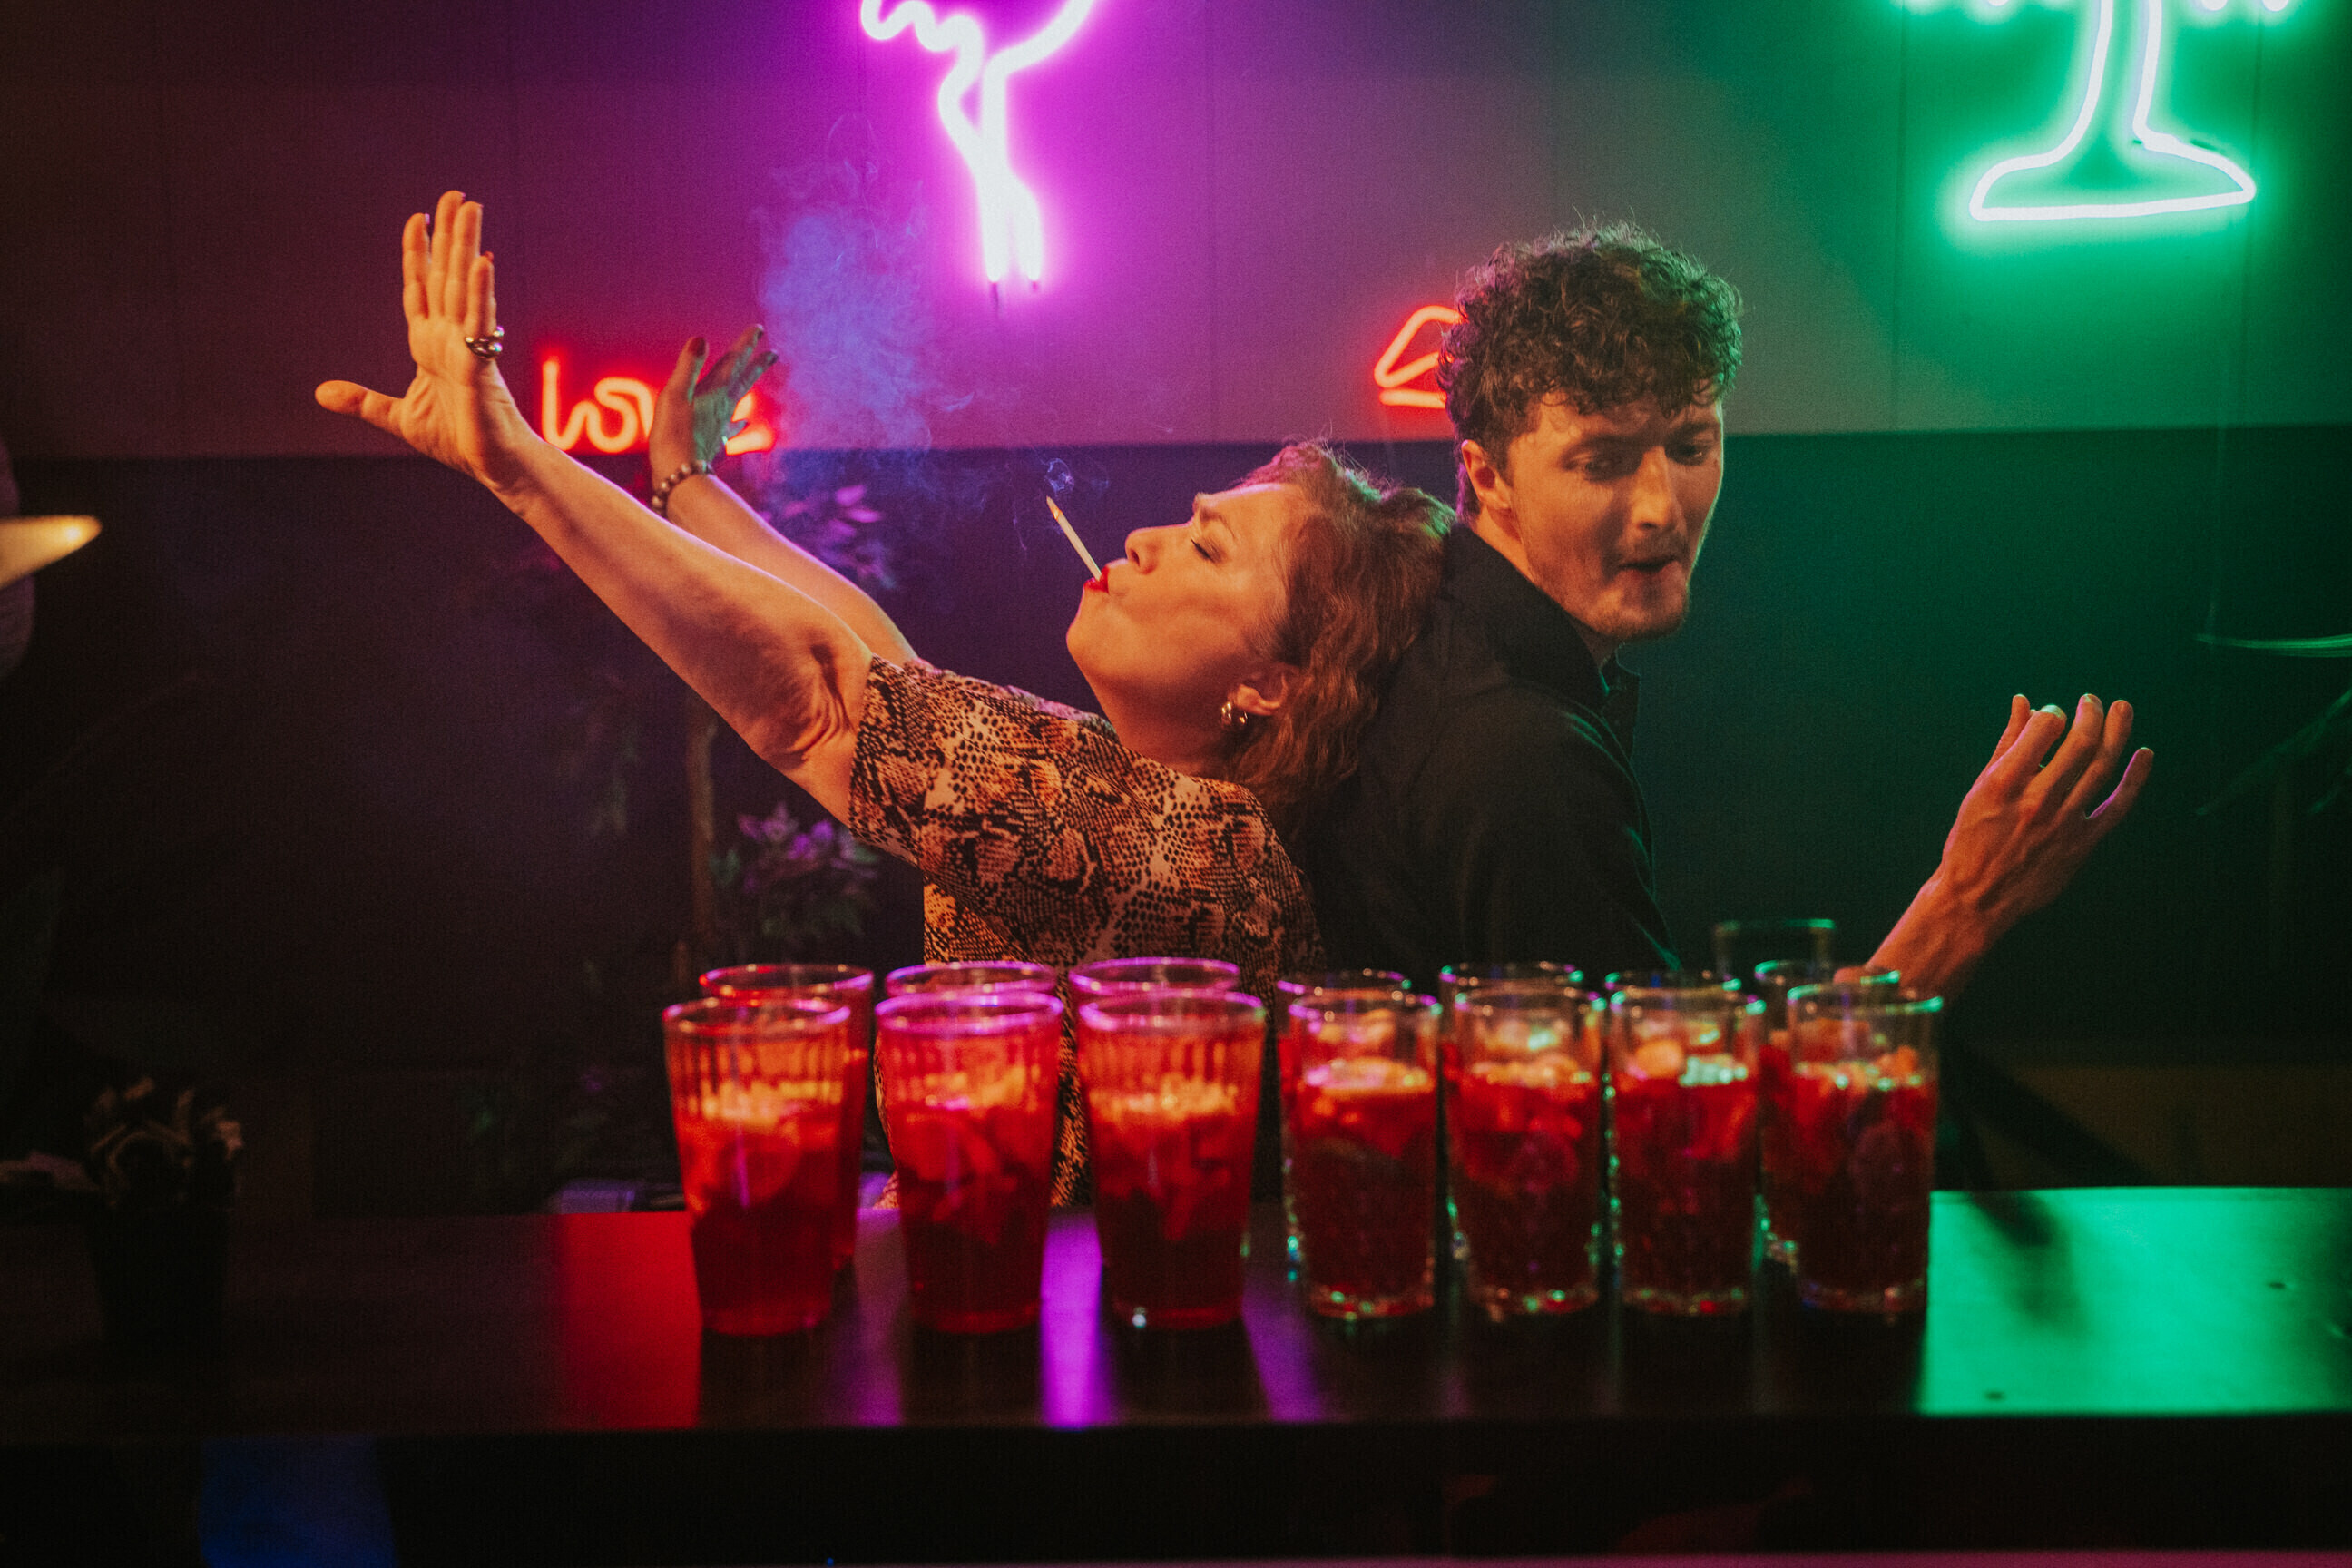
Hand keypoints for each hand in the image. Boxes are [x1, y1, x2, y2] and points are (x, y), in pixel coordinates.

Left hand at [314, 190, 535, 491]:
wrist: (491, 466)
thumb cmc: (457, 440)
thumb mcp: (397, 417)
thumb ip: (362, 401)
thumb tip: (321, 393)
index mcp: (430, 344)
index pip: (421, 288)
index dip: (418, 253)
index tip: (418, 219)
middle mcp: (451, 336)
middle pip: (447, 274)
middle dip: (450, 233)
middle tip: (455, 194)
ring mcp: (468, 345)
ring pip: (465, 284)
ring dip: (466, 244)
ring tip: (470, 206)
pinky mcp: (480, 364)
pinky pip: (480, 321)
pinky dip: (481, 290)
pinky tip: (481, 260)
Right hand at [651, 325, 776, 477]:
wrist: (680, 475)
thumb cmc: (673, 435)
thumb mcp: (675, 395)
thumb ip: (688, 366)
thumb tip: (700, 339)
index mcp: (714, 392)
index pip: (733, 362)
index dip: (745, 344)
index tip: (759, 329)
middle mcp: (722, 407)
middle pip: (744, 381)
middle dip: (757, 364)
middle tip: (773, 353)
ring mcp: (720, 425)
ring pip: (739, 400)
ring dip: (748, 386)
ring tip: (756, 379)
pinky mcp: (714, 441)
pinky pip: (730, 426)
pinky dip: (737, 421)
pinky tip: (743, 424)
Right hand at [1934, 692, 2154, 931]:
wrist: (1977, 897)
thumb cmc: (1971, 839)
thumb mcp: (1978, 789)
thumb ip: (2006, 745)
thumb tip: (2024, 702)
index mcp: (2003, 784)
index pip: (2042, 731)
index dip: (2053, 713)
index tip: (2053, 713)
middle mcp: (2036, 801)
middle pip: (2079, 745)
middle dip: (2089, 714)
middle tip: (2091, 702)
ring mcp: (2062, 822)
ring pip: (2101, 768)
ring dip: (2117, 732)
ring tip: (2121, 709)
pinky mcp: (2081, 843)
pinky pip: (2117, 806)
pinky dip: (2135, 778)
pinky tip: (2143, 754)